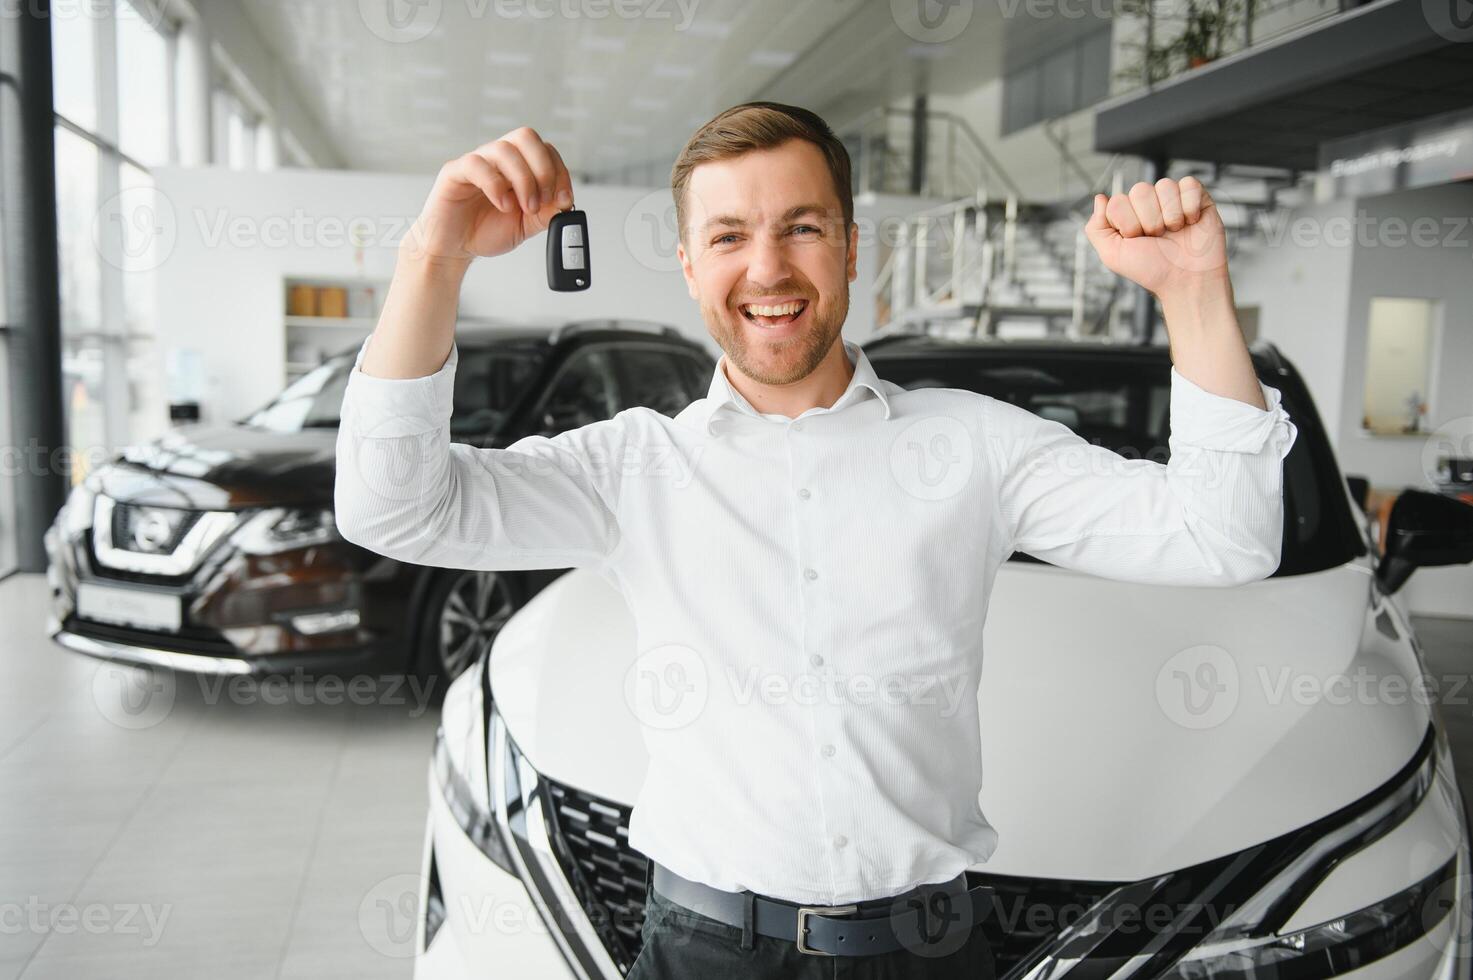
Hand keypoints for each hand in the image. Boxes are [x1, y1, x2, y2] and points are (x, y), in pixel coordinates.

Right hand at [402, 126, 574, 265]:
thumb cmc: (485, 231)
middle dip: (543, 168)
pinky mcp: (454, 172)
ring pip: (504, 149)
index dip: (559, 171)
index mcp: (518, 167)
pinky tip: (502, 206)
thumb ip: (546, 213)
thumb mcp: (526, 226)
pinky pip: (475, 164)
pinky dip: (495, 185)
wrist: (454, 248)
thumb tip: (565, 202)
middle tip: (543, 200)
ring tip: (523, 208)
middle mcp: (498, 160)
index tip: (563, 199)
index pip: (545, 150)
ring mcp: (477, 162)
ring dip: (522, 180)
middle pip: (526, 136)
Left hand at [1084, 177, 1227, 299]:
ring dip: (1170, 216)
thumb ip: (1096, 228)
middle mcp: (1149, 203)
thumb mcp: (1113, 255)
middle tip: (1158, 237)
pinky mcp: (1197, 197)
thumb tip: (1100, 198)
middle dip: (1149, 221)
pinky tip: (1190, 222)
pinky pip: (1189, 184)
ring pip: (1164, 185)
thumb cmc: (1152, 270)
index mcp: (1128, 213)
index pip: (1118, 201)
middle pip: (1140, 190)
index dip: (1127, 224)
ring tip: (1175, 232)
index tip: (1137, 240)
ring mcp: (1173, 198)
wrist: (1186, 280)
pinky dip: (1189, 207)